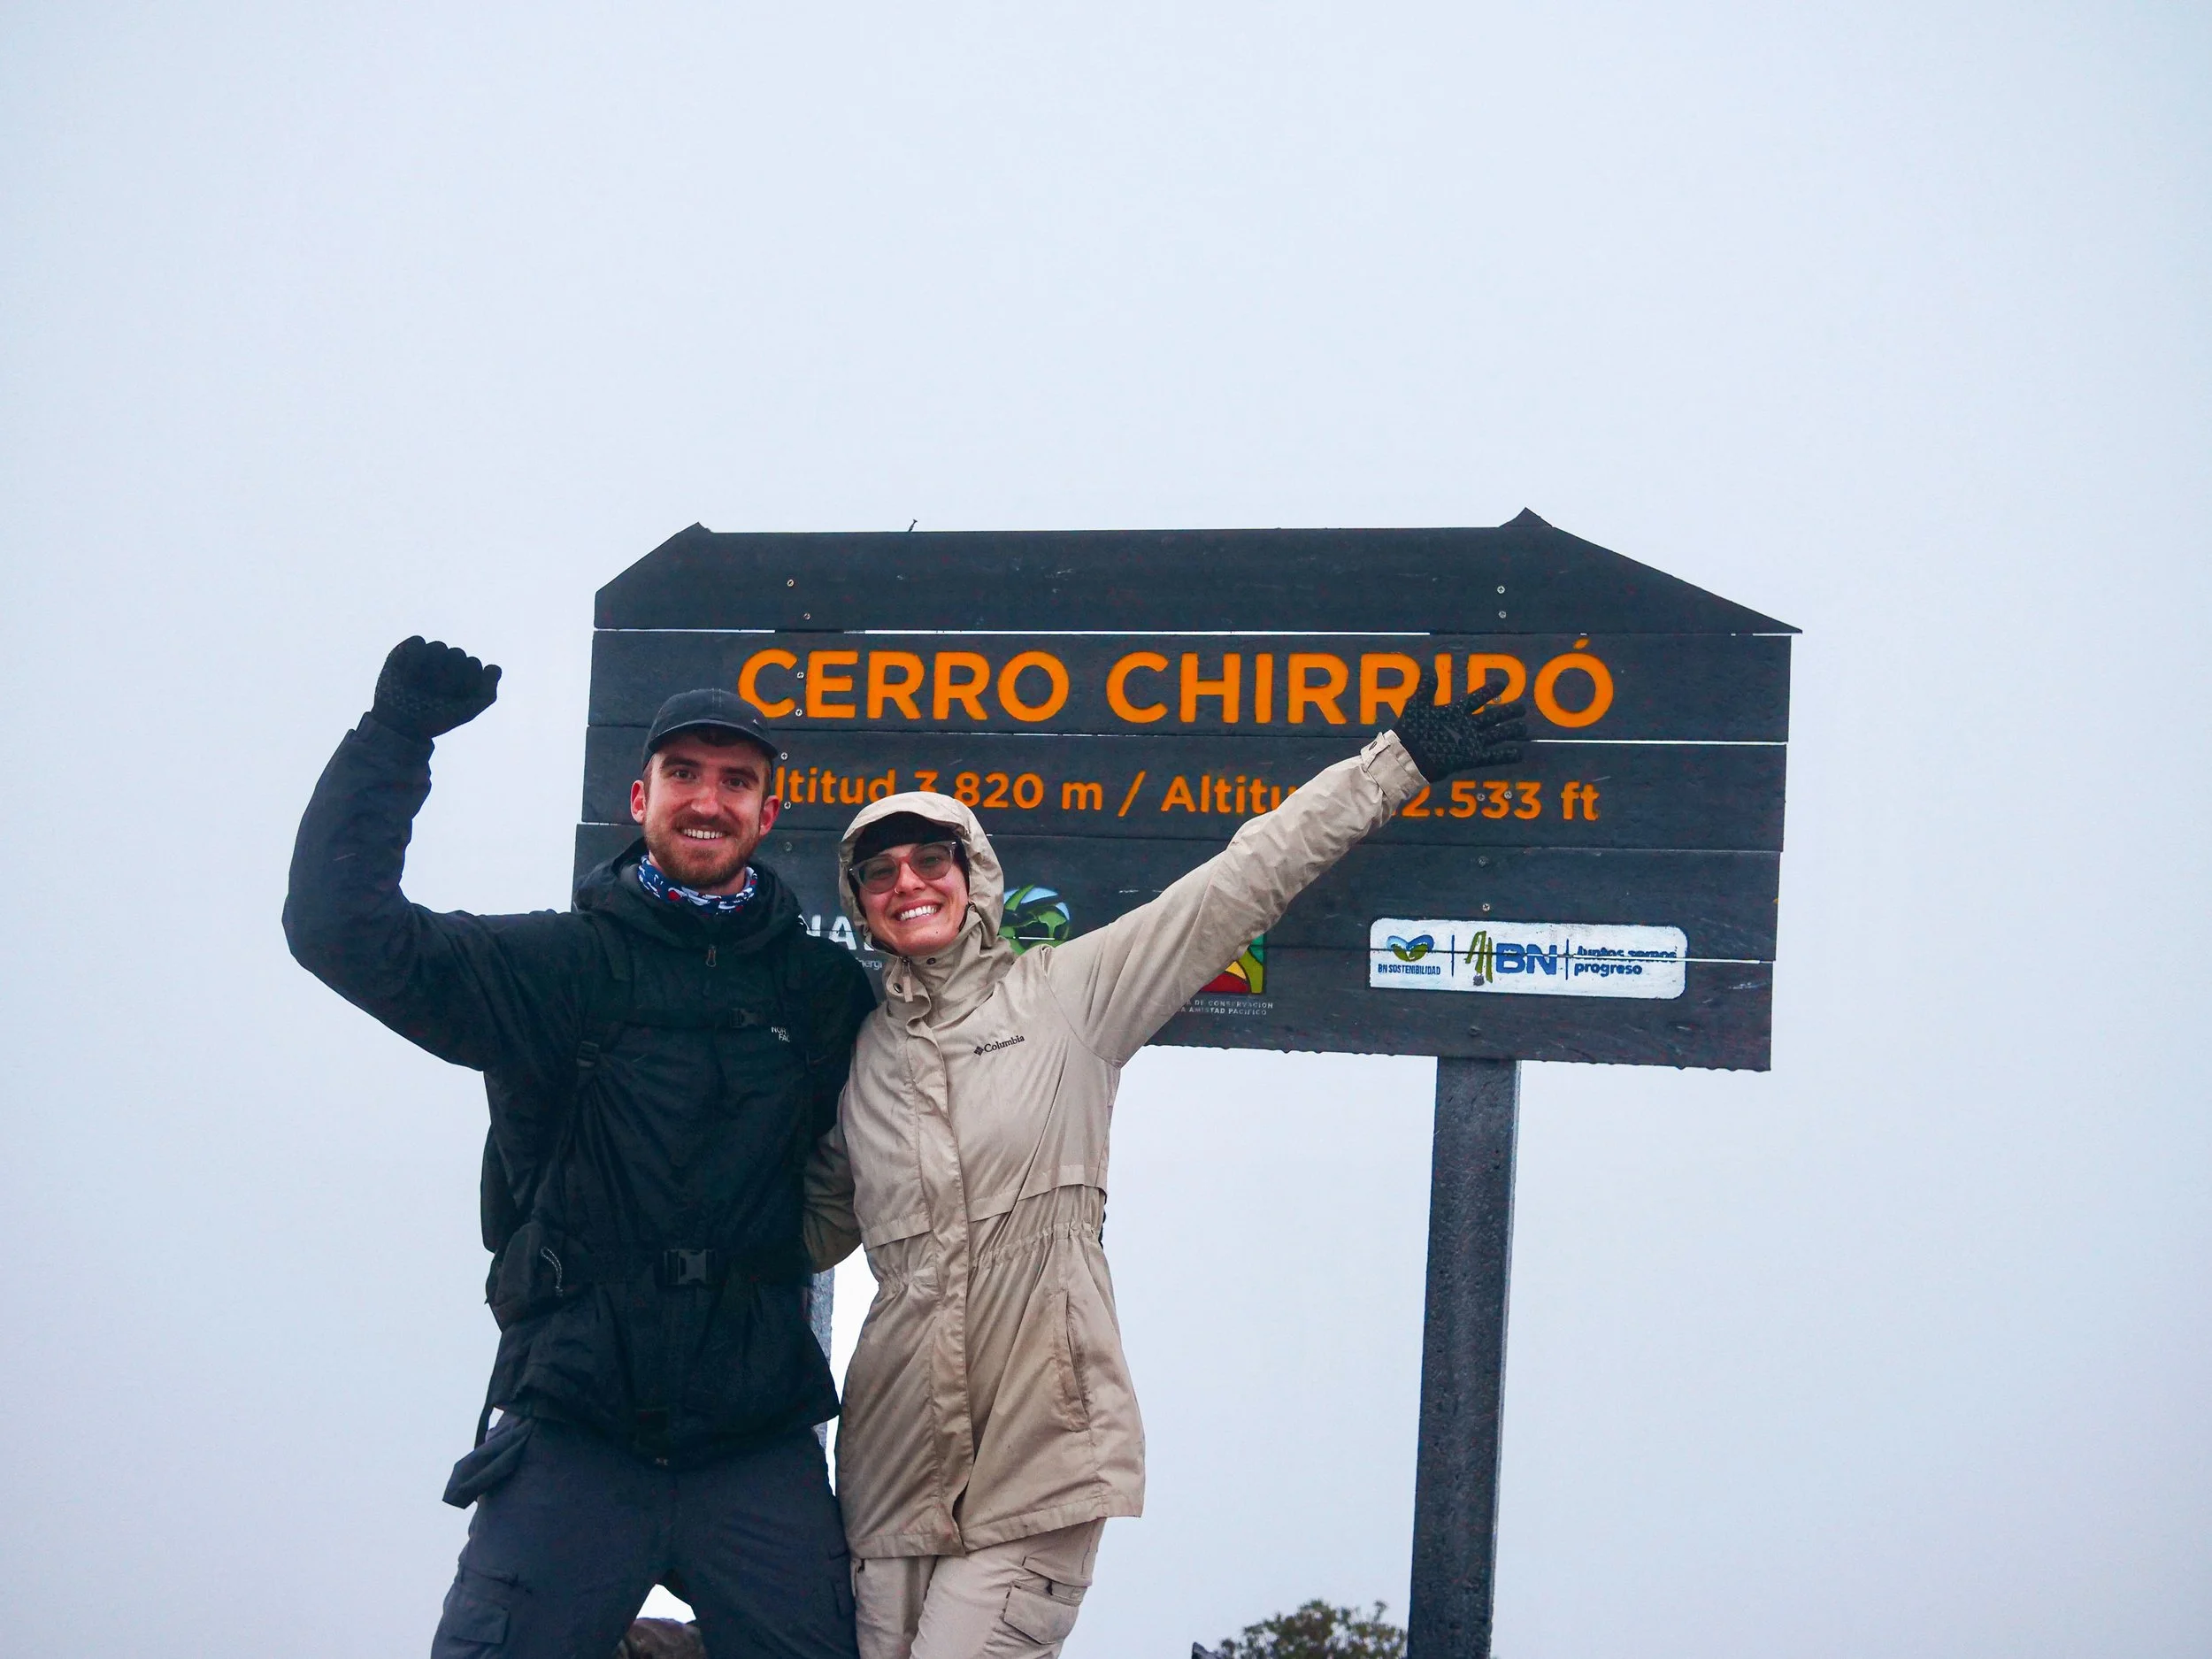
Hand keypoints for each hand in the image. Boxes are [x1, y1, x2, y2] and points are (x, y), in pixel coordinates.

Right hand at [371, 636, 501, 739]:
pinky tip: (408, 676)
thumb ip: (488, 692)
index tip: (454, 698)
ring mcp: (427, 656)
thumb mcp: (468, 711)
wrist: (403, 726)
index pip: (473, 664)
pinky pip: (417, 642)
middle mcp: (446, 662)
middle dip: (447, 677)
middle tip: (435, 694)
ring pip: (439, 647)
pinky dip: (415, 658)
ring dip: (431, 669)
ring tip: (420, 686)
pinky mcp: (406, 651)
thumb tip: (494, 667)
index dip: (465, 681)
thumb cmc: (437, 719)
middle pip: (457, 654)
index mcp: (463, 673)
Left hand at [1389, 664, 1527, 780]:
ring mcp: (1469, 743)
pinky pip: (1491, 756)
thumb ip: (1426, 688)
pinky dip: (1505, 755)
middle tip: (1522, 708)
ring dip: (1510, 731)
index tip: (1502, 684)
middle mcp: (1465, 726)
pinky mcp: (1470, 759)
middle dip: (1507, 712)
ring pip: (1495, 735)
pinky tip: (1519, 753)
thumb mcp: (1417, 705)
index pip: (1476, 699)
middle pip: (1491, 717)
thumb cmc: (1411, 730)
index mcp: (1454, 712)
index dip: (1488, 692)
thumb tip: (1428, 668)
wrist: (1408, 756)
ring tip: (1524, 728)